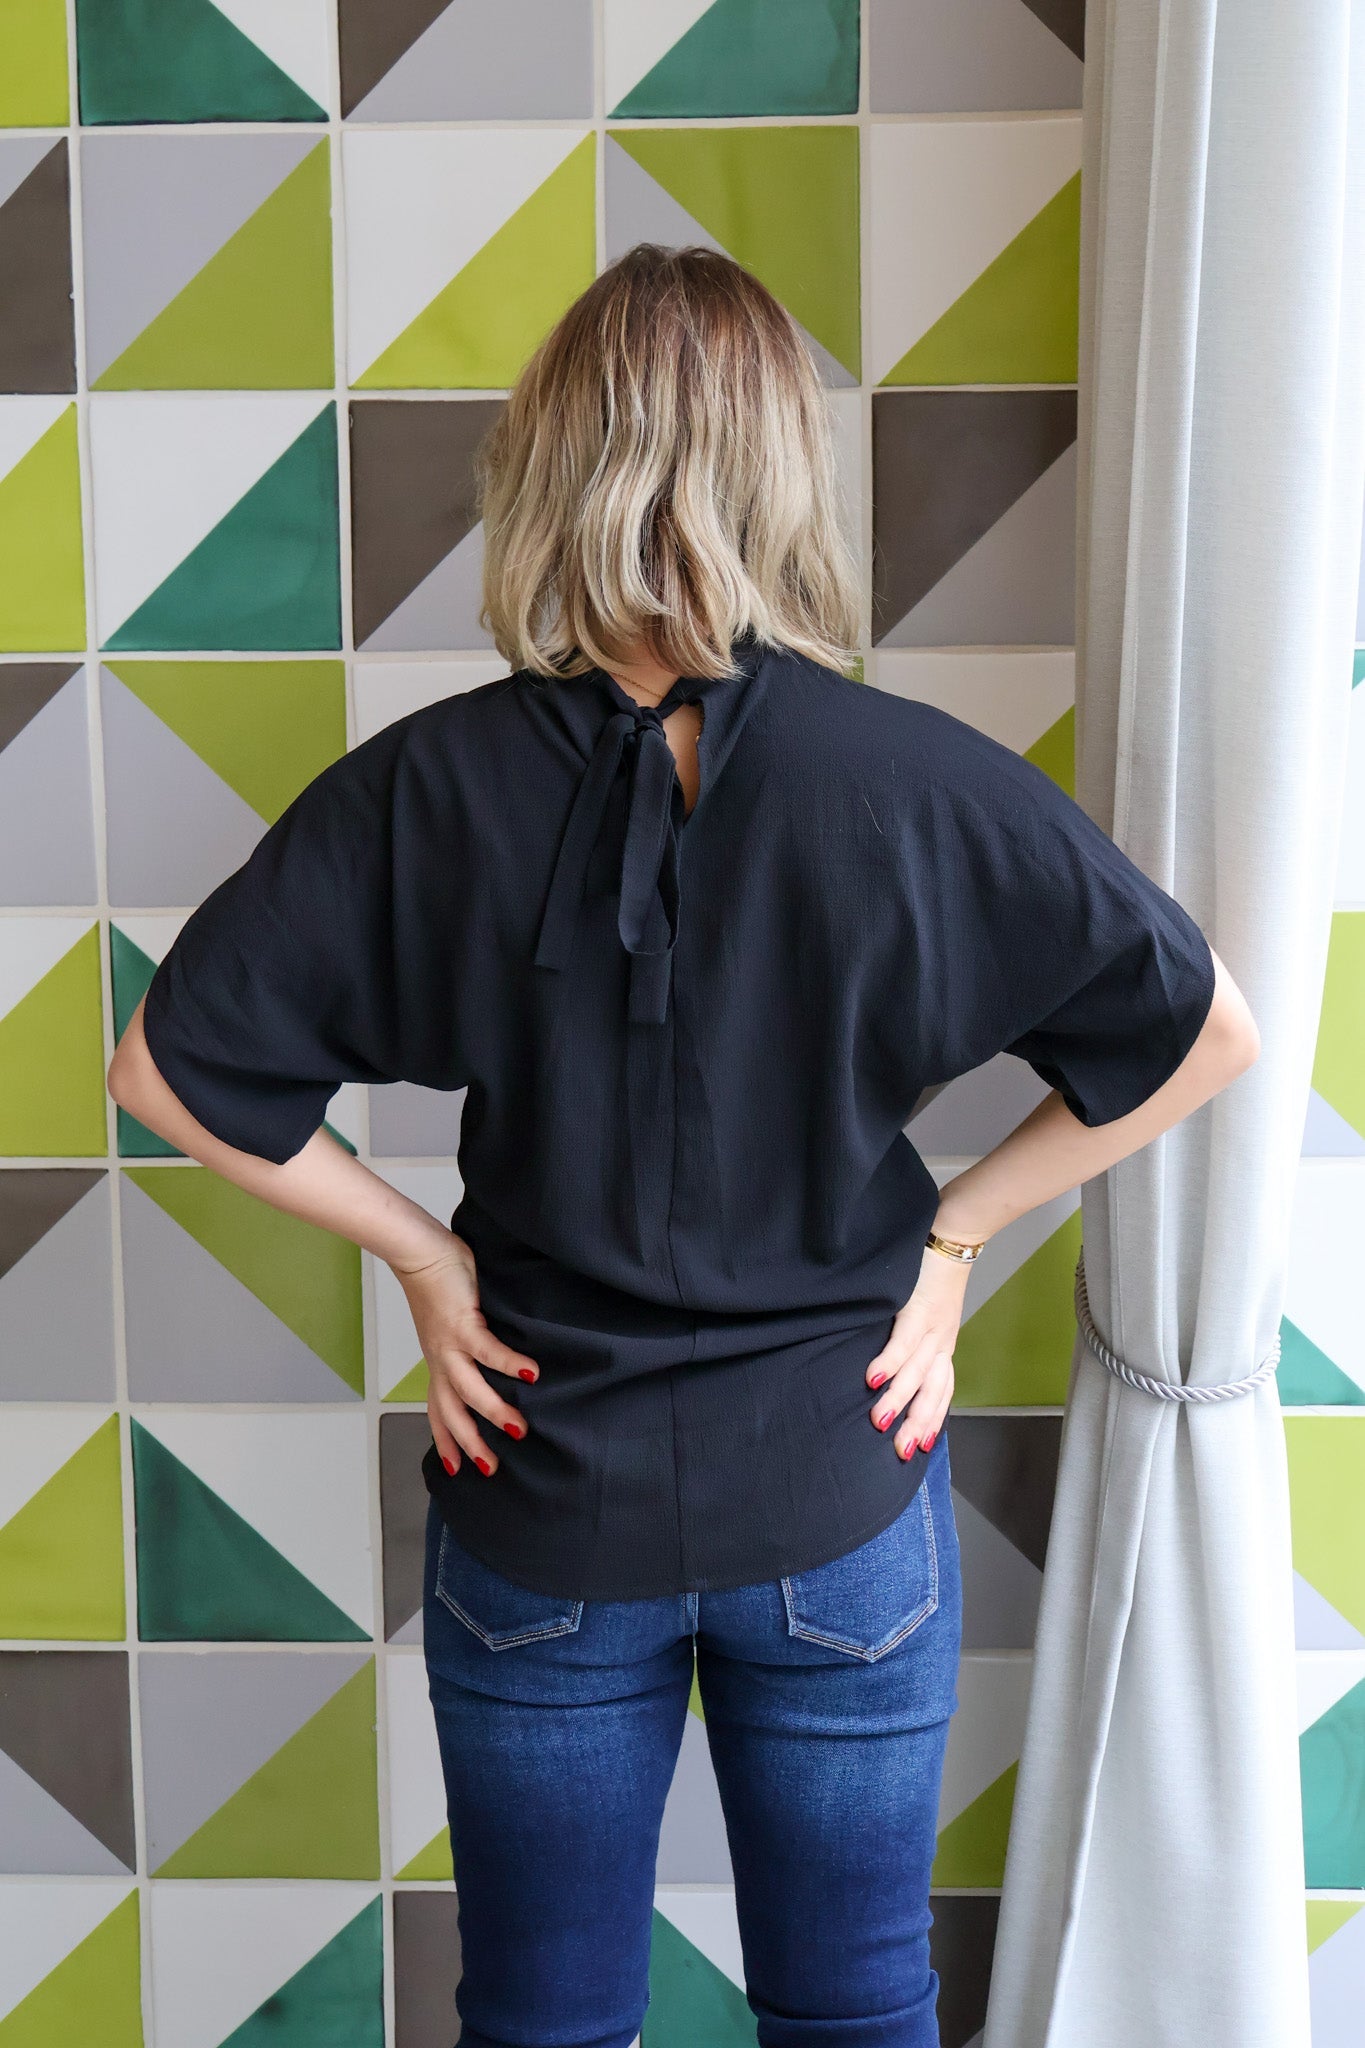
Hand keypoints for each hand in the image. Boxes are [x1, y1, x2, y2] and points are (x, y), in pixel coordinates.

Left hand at [392, 1231, 539, 1478]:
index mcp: (439, 1361)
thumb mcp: (452, 1322)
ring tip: (518, 1429)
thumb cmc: (440, 1282)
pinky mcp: (462, 1322)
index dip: (446, 1440)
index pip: (439, 1409)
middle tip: (491, 1467)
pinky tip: (530, 1373)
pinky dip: (508, 1363)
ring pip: (469, 1389)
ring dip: (493, 1412)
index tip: (455, 1469)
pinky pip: (487, 1350)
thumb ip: (470, 1342)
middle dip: (470, 1442)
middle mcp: (441, 1359)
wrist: (419, 1253)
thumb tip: (498, 1359)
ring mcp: (450, 1344)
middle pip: (452, 1411)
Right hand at [864, 1247, 966, 1459]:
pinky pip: (904, 1341)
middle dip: (915, 1423)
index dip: (930, 1420)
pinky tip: (874, 1380)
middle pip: (932, 1391)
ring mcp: (932, 1327)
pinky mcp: (919, 1308)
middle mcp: (942, 1342)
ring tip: (879, 1421)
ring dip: (898, 1399)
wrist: (952, 1237)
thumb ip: (913, 1340)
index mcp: (943, 1346)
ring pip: (918, 1372)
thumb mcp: (928, 1313)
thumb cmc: (933, 1274)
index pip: (941, 1391)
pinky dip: (890, 1362)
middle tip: (899, 1450)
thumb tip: (889, 1368)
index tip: (917, 1447)